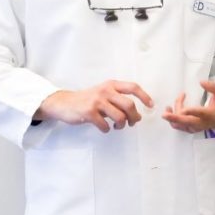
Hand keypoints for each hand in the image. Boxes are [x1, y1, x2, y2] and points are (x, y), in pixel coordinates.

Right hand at [36, 81, 152, 132]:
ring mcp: (96, 101)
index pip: (133, 87)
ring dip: (122, 125)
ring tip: (118, 126)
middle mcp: (105, 91)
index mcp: (111, 85)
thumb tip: (137, 115)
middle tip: (133, 123)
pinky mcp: (88, 112)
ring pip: (119, 117)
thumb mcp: (104, 93)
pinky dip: (107, 129)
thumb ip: (119, 99)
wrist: (64, 103)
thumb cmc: (88, 100)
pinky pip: (105, 125)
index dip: (145, 97)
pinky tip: (104, 128)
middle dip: (134, 117)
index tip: (150, 106)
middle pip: (129, 105)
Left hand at [162, 80, 214, 132]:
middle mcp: (202, 122)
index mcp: (210, 114)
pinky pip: (179, 126)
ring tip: (168, 107)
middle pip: (187, 122)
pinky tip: (170, 111)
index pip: (200, 113)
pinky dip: (173, 119)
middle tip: (165, 114)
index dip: (192, 112)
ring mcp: (196, 127)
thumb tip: (201, 82)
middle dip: (175, 118)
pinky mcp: (191, 129)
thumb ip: (213, 87)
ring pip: (180, 123)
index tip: (184, 109)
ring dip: (173, 115)